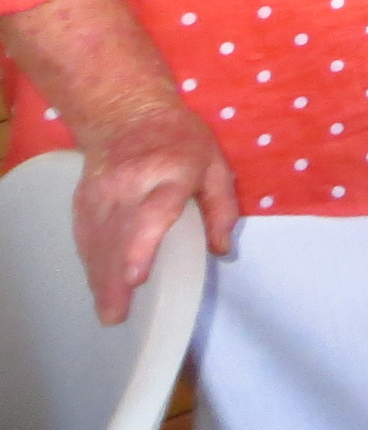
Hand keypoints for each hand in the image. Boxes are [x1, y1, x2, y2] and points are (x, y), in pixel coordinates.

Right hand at [73, 102, 237, 324]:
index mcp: (170, 172)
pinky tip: (98, 284)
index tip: (135, 276)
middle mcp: (131, 184)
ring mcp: (102, 192)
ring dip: (100, 277)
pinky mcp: (83, 199)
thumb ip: (221, 207)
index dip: (141, 245)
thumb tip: (222, 250)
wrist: (126, 113)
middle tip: (116, 315)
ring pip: (97, 241)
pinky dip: (91, 262)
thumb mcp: (215, 164)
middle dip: (114, 277)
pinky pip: (85, 236)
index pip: (153, 212)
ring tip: (109, 311)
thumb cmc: (181, 141)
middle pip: (119, 235)